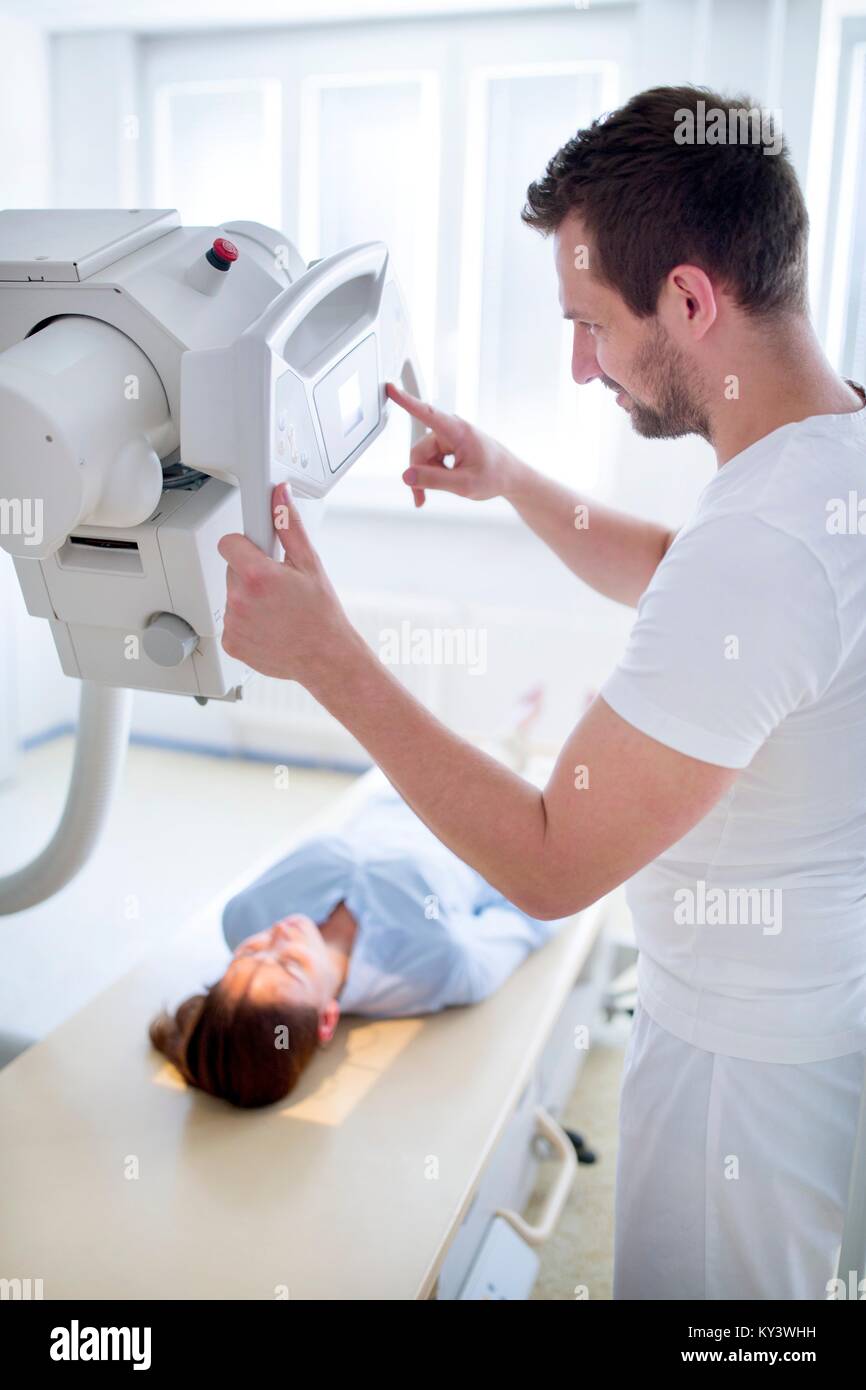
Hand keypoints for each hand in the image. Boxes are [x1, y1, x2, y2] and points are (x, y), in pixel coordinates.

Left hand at [218, 484, 358, 684]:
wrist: (326, 657)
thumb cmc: (321, 615)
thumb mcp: (309, 564)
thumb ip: (288, 526)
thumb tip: (279, 496)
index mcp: (257, 575)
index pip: (227, 543)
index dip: (244, 544)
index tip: (257, 553)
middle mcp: (240, 599)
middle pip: (232, 570)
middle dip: (251, 573)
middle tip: (278, 586)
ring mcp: (234, 623)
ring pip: (233, 596)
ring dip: (249, 599)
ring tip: (278, 609)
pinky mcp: (232, 643)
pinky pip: (232, 622)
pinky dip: (247, 623)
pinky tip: (270, 626)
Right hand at [386, 381, 522, 507]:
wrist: (511, 477)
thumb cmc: (494, 476)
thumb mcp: (464, 485)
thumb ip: (433, 480)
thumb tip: (406, 476)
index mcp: (457, 431)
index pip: (427, 413)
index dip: (406, 401)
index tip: (390, 388)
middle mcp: (451, 429)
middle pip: (420, 450)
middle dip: (419, 474)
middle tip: (421, 498)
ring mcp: (449, 436)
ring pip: (424, 457)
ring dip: (427, 477)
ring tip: (437, 492)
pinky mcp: (448, 444)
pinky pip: (430, 458)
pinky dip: (433, 474)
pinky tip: (445, 483)